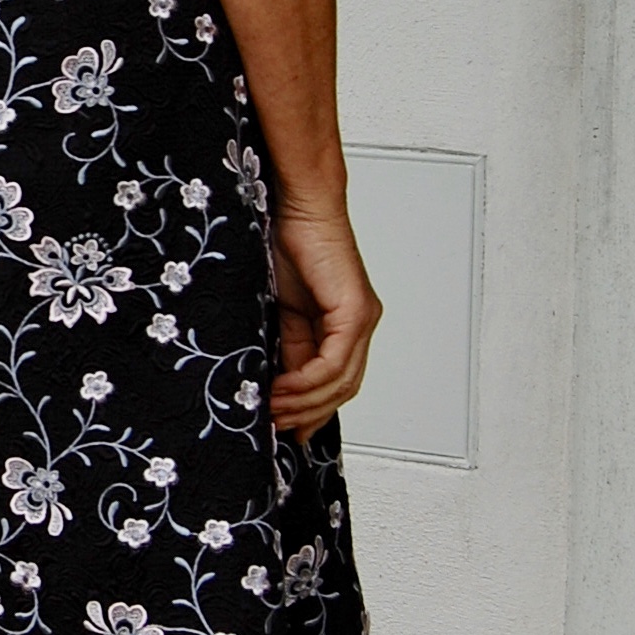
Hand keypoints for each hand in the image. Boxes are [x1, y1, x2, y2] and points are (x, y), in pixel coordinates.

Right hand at [269, 207, 380, 440]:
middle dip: (308, 414)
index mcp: (346, 324)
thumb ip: (289, 347)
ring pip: (341, 382)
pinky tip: (282, 388)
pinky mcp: (354, 311)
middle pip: (343, 389)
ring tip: (272, 410)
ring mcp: (362, 318)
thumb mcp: (282, 311)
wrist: (298, 205)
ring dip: (305, 403)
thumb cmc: (289, 245)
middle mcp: (361, 324)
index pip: (337, 383)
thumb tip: (280, 388)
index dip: (313, 411)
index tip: (285, 429)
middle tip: (274, 426)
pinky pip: (334, 362)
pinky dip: (307, 382)